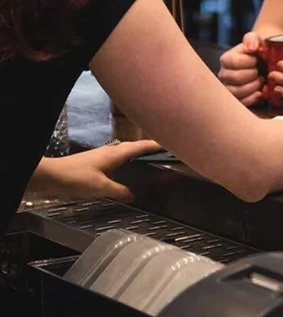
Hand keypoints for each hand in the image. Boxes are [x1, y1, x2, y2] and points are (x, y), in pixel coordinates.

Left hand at [34, 141, 159, 201]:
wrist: (53, 175)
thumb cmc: (76, 177)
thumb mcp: (100, 188)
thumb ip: (119, 191)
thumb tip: (133, 196)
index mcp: (116, 153)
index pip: (142, 146)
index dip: (157, 145)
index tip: (172, 143)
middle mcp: (112, 151)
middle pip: (136, 146)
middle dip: (150, 146)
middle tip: (165, 150)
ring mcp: (104, 155)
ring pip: (127, 150)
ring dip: (139, 152)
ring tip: (149, 158)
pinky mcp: (97, 161)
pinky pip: (119, 156)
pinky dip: (128, 158)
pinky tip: (126, 168)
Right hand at [218, 32, 263, 105]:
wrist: (263, 62)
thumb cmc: (258, 50)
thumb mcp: (255, 40)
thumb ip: (251, 39)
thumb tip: (251, 48)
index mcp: (226, 59)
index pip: (233, 62)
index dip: (249, 61)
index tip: (258, 59)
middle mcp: (223, 75)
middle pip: (235, 78)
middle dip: (252, 75)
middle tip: (261, 71)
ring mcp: (228, 88)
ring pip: (236, 92)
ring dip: (253, 87)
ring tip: (262, 81)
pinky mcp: (236, 99)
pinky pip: (241, 103)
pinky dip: (253, 98)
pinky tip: (261, 92)